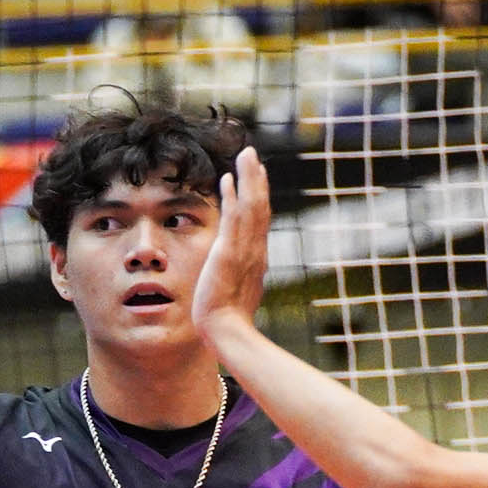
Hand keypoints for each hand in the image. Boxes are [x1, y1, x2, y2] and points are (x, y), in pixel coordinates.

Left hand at [191, 146, 275, 339]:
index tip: (255, 178)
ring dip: (248, 178)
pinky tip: (227, 179)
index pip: (259, 221)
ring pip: (251, 206)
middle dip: (256, 179)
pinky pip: (234, 218)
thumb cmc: (229, 323)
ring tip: (245, 155)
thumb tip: (239, 282)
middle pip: (260, 207)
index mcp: (256, 259)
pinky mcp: (229, 253)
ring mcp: (244, 250)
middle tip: (252, 156)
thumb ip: (239, 282)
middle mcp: (254, 250)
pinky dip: (233, 197)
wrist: (227, 333)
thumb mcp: (237, 295)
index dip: (258, 197)